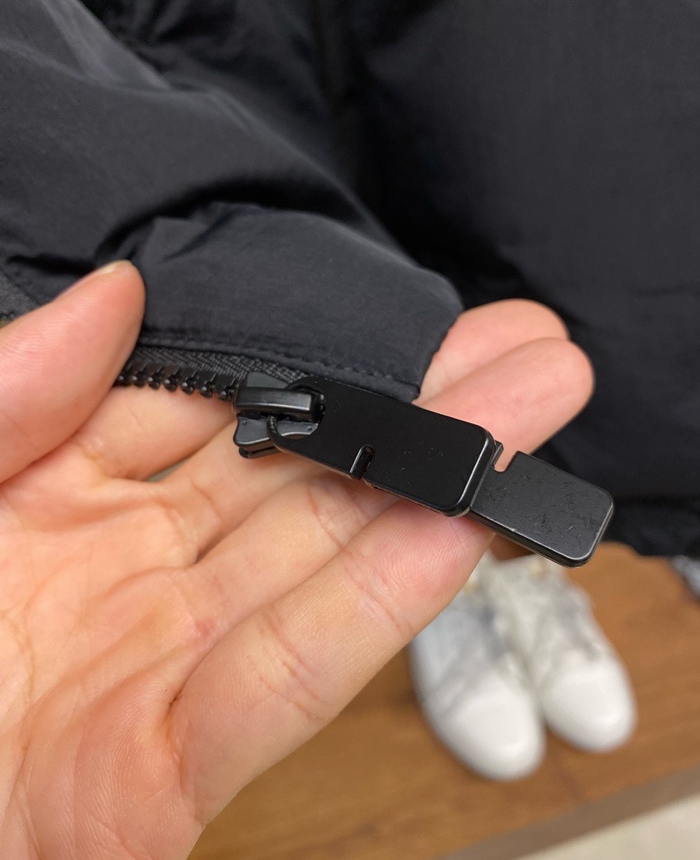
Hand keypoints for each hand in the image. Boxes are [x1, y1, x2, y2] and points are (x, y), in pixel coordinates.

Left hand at [0, 263, 590, 857]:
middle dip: (418, 413)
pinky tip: (459, 529)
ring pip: (316, 565)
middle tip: (521, 352)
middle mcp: (121, 570)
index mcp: (51, 492)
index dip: (316, 358)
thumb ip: (10, 387)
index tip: (405, 320)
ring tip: (532, 415)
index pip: (215, 405)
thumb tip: (119, 291)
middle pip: (296, 477)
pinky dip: (375, 608)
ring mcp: (149, 667)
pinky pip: (282, 679)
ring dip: (433, 492)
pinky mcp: (155, 776)